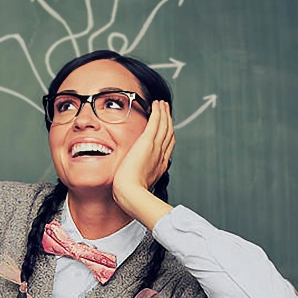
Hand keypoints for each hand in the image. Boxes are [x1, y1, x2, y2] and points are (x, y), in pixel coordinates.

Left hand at [112, 100, 174, 225]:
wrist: (131, 192)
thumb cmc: (129, 192)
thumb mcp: (137, 183)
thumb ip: (136, 175)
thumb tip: (130, 174)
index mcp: (160, 165)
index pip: (167, 146)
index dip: (168, 135)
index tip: (166, 128)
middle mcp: (161, 155)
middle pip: (168, 134)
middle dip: (168, 121)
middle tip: (166, 111)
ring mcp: (156, 148)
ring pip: (164, 126)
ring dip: (164, 113)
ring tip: (162, 104)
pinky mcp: (148, 142)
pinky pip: (156, 123)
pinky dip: (158, 112)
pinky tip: (157, 105)